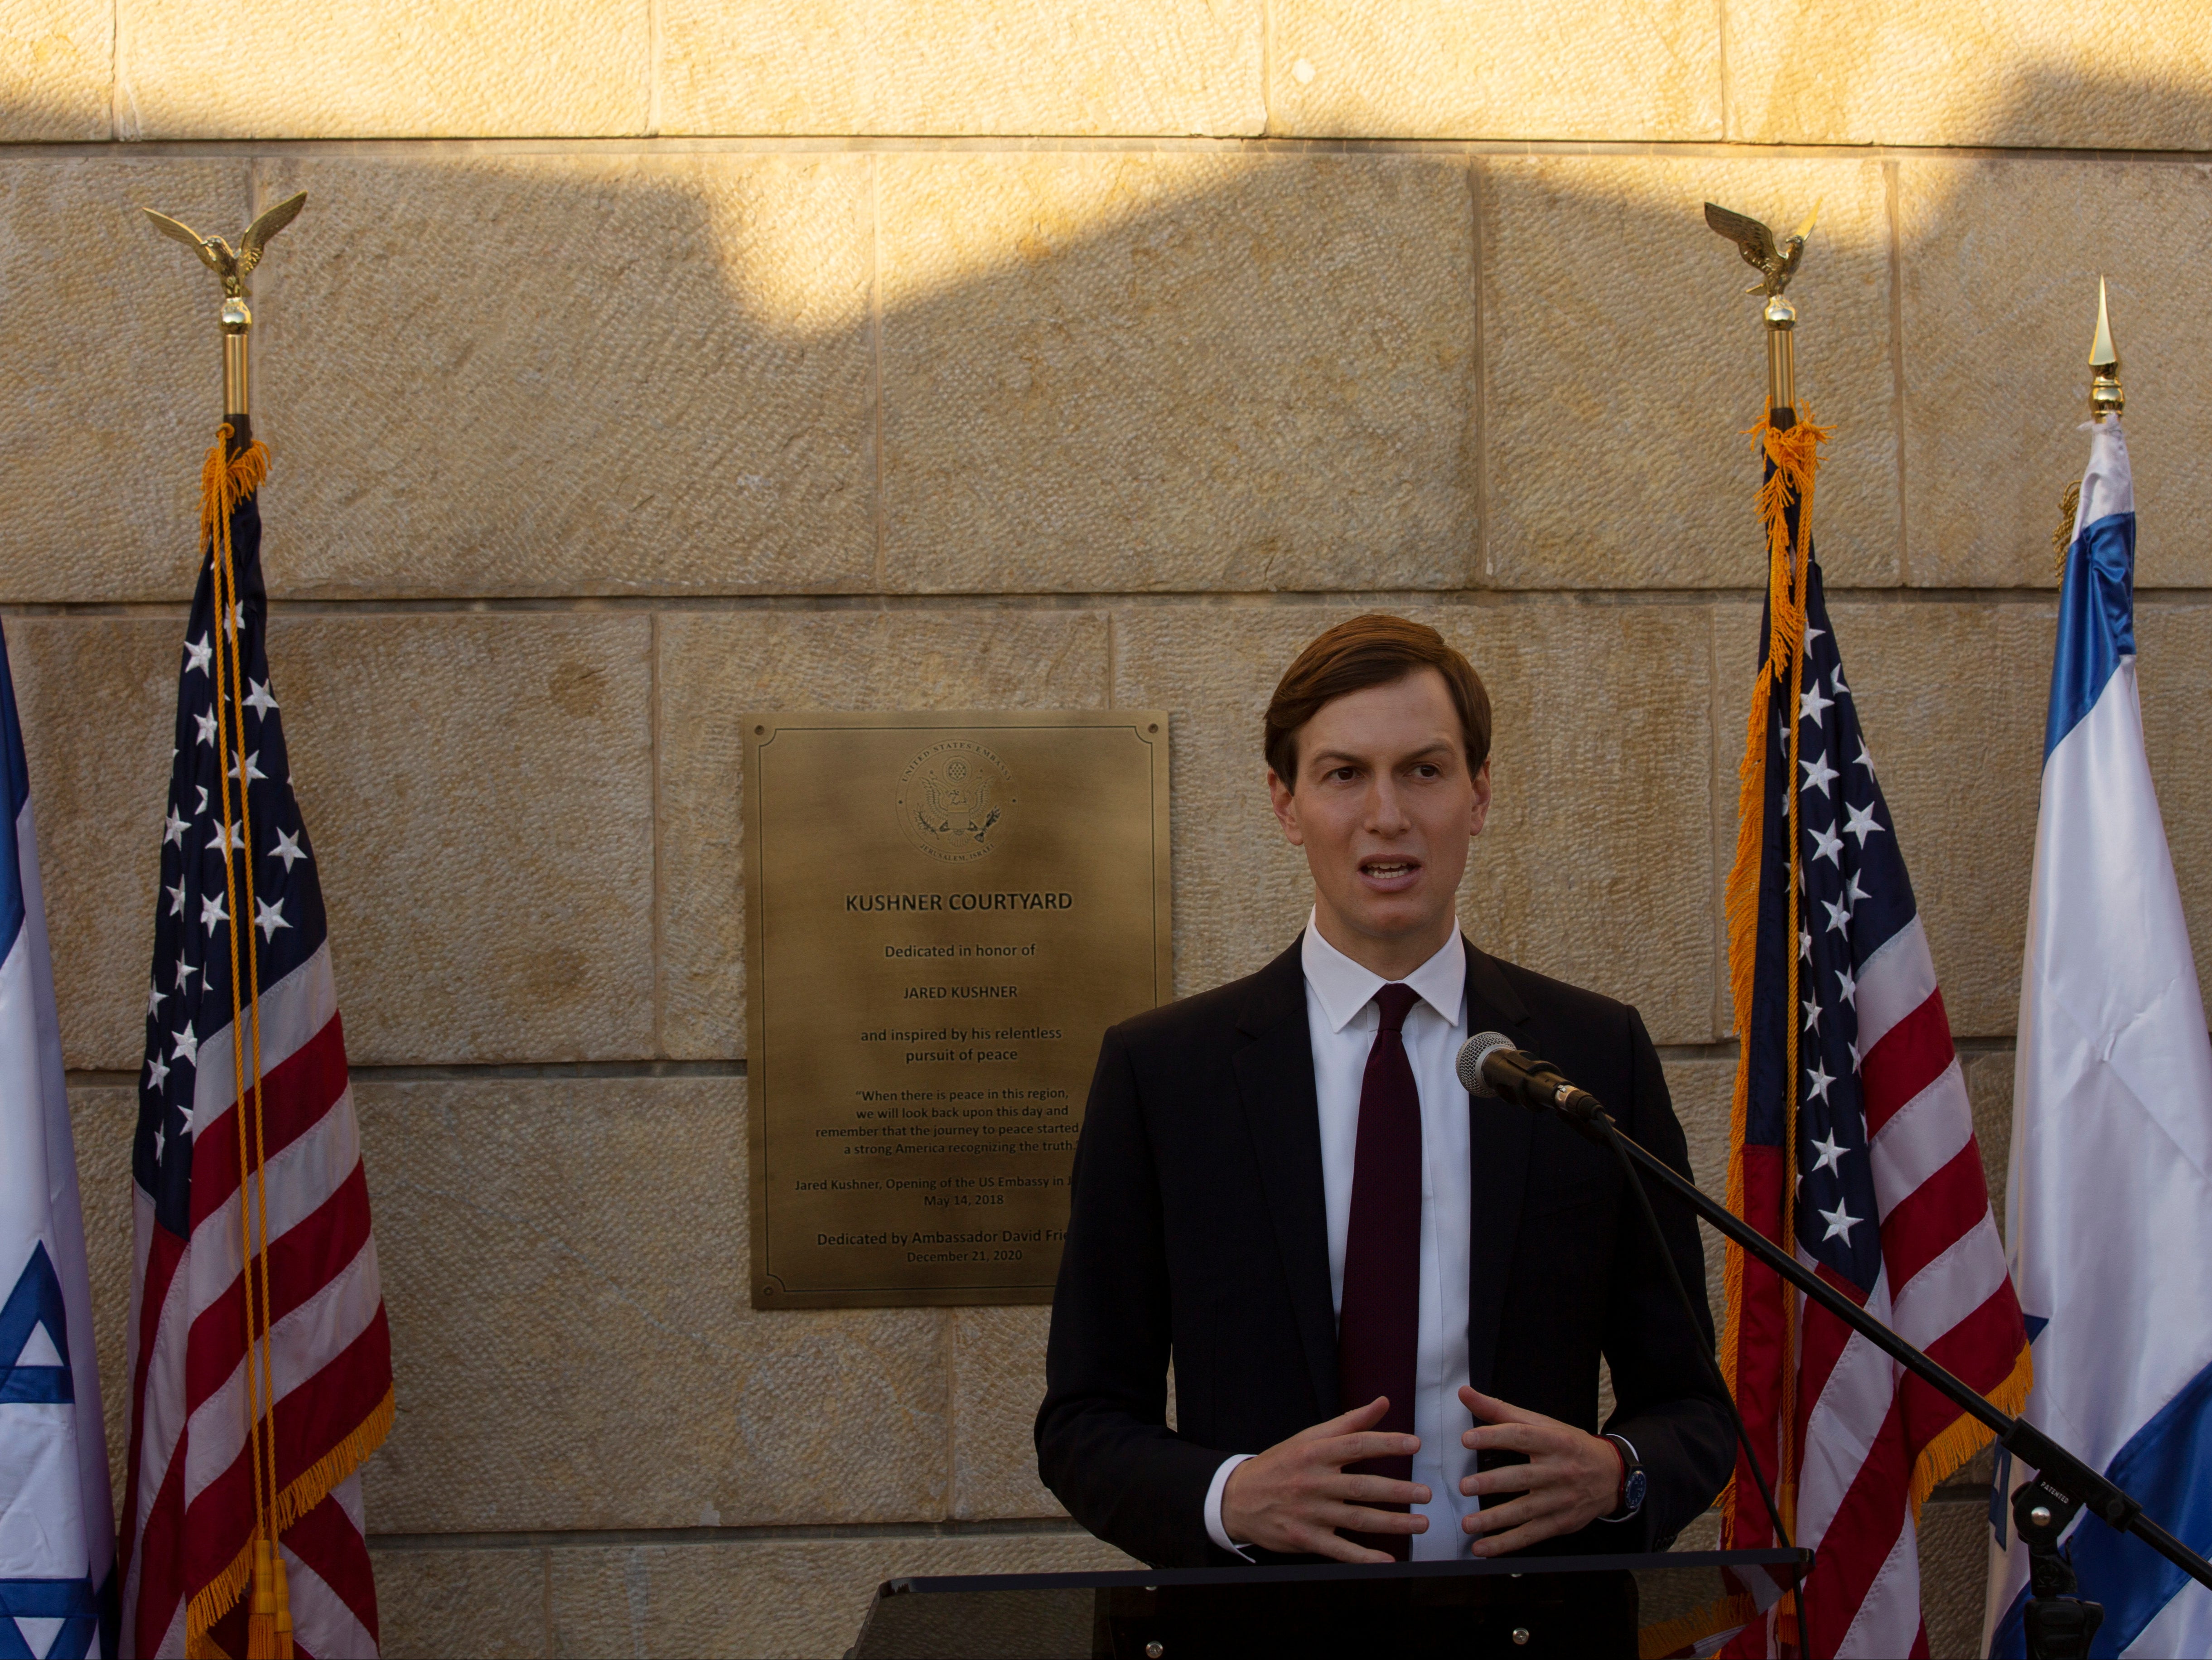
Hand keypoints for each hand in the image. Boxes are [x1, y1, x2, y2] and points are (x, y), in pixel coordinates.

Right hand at [1220, 1396, 1430, 1562]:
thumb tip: (1382, 1403)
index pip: (1357, 1445)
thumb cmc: (1280, 1465)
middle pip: (1362, 1486)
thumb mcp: (1309, 1438)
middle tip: (1426, 1494)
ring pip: (1358, 1519)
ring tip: (1420, 1523)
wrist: (1237, 1498)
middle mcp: (1314, 1482)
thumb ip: (1349, 1423)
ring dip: (1393, 1523)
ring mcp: (1310, 1512)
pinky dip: (1364, 1557)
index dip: (1388, 1443)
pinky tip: (1388, 1560)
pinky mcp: (1306, 1538)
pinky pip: (1340, 1550)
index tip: (1415, 1444)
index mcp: (1315, 1453)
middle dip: (1398, 1491)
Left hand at [1456, 1386, 1622, 1556]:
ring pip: (1526, 1511)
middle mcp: (1559, 1471)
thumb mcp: (1542, 1424)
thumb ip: (1501, 1411)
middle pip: (1523, 1477)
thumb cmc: (1570, 1446)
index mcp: (1554, 1441)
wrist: (1612, 1475)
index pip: (1522, 1437)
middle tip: (1465, 1486)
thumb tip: (1465, 1393)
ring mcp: (1561, 1500)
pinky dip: (1506, 1544)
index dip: (1494, 1437)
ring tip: (1468, 1524)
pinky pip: (1531, 1535)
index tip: (1467, 1439)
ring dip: (1495, 1520)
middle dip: (1493, 1483)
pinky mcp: (1561, 1523)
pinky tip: (1483, 1548)